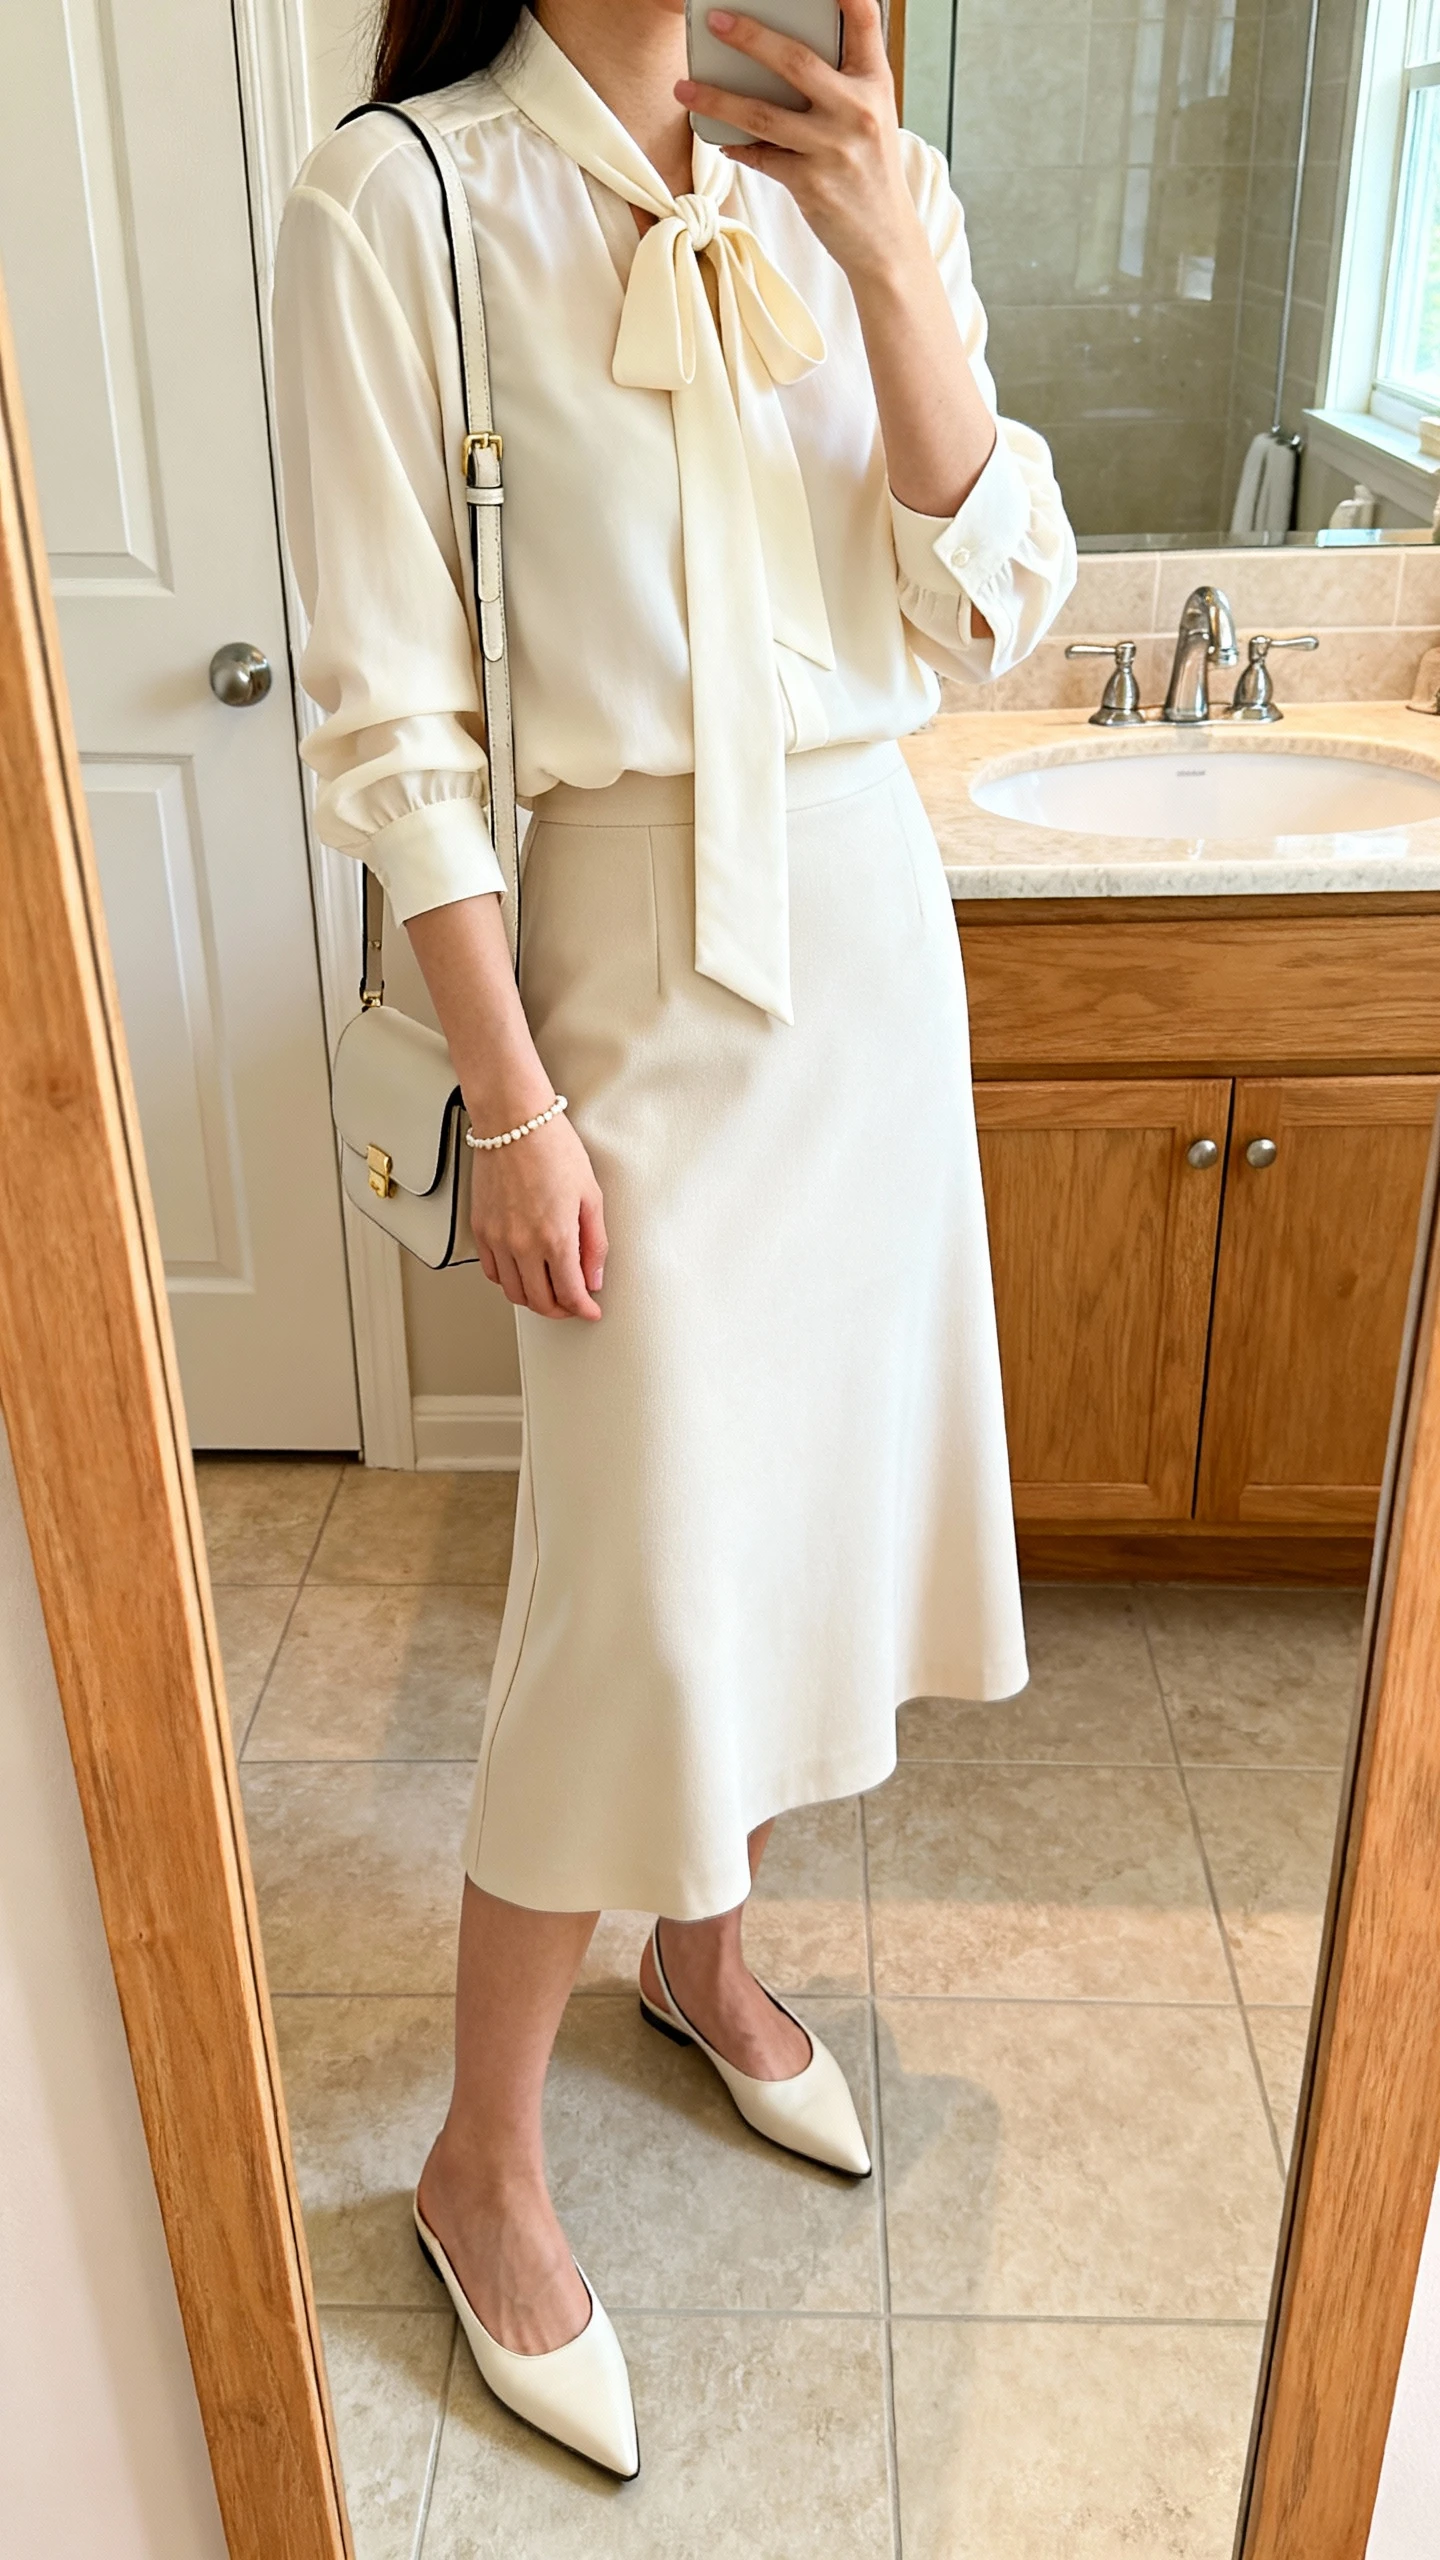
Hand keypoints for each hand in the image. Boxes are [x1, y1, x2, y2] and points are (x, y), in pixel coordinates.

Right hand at [468, 1106, 607, 1321]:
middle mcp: (523, 1244)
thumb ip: (594, 1243)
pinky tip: (523, 1272)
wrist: (513, 1121)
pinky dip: (509, 1281)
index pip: (570, 1294)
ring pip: (513, 1292)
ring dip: (534, 1299)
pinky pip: (492, 1271)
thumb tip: (594, 1277)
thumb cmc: (553, 1148)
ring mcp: (498, 1239)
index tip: (590, 1310)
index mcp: (556, 1238)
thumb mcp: (591, 1195)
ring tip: (549, 1291)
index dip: (583, 1310)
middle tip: (573, 1304)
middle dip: (560, 1311)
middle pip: (540, 1301)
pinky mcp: (480, 1228)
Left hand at [675, 1, 919, 282]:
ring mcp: (833, 148)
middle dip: (750, 37)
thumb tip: (779, 55)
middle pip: (795, 61)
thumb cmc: (869, 169)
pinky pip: (760, 156)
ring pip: (763, 114)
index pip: (864, 21)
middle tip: (716, 21)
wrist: (885, 239)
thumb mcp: (870, 116)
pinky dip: (736, 145)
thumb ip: (840, 82)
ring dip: (718, 99)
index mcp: (875, 84)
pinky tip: (718, 138)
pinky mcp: (811, 183)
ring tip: (684, 89)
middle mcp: (857, 110)